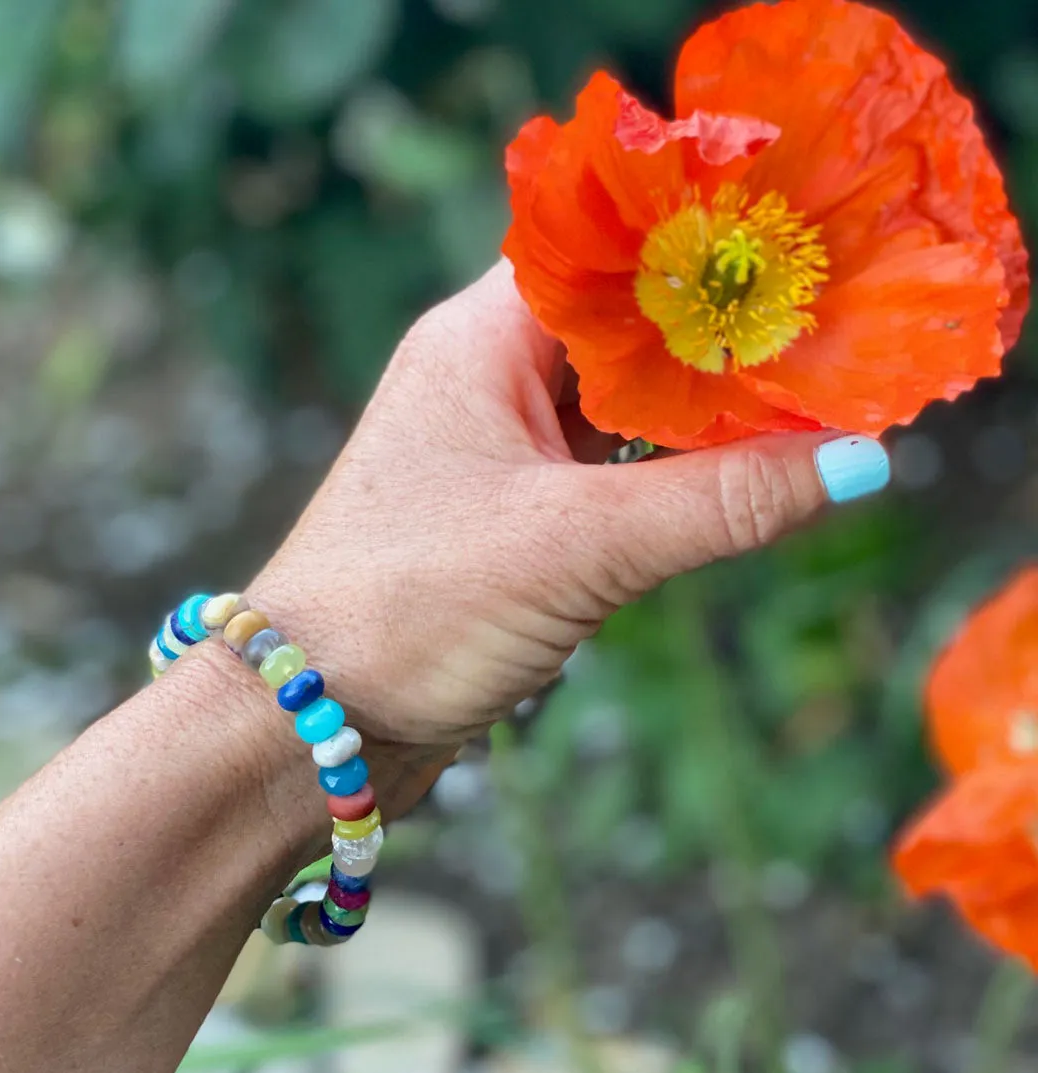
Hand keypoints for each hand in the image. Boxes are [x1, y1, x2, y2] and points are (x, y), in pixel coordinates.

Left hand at [248, 261, 889, 815]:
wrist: (311, 721)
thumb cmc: (410, 610)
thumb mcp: (577, 547)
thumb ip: (718, 501)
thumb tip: (860, 461)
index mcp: (480, 340)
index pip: (610, 254)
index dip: (710, 252)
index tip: (803, 265)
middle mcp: (485, 378)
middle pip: (629, 331)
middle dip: (724, 342)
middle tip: (834, 347)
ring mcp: (498, 450)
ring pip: (624, 408)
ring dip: (703, 417)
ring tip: (811, 409)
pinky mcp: (511, 517)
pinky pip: (609, 473)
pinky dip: (669, 477)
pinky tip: (736, 482)